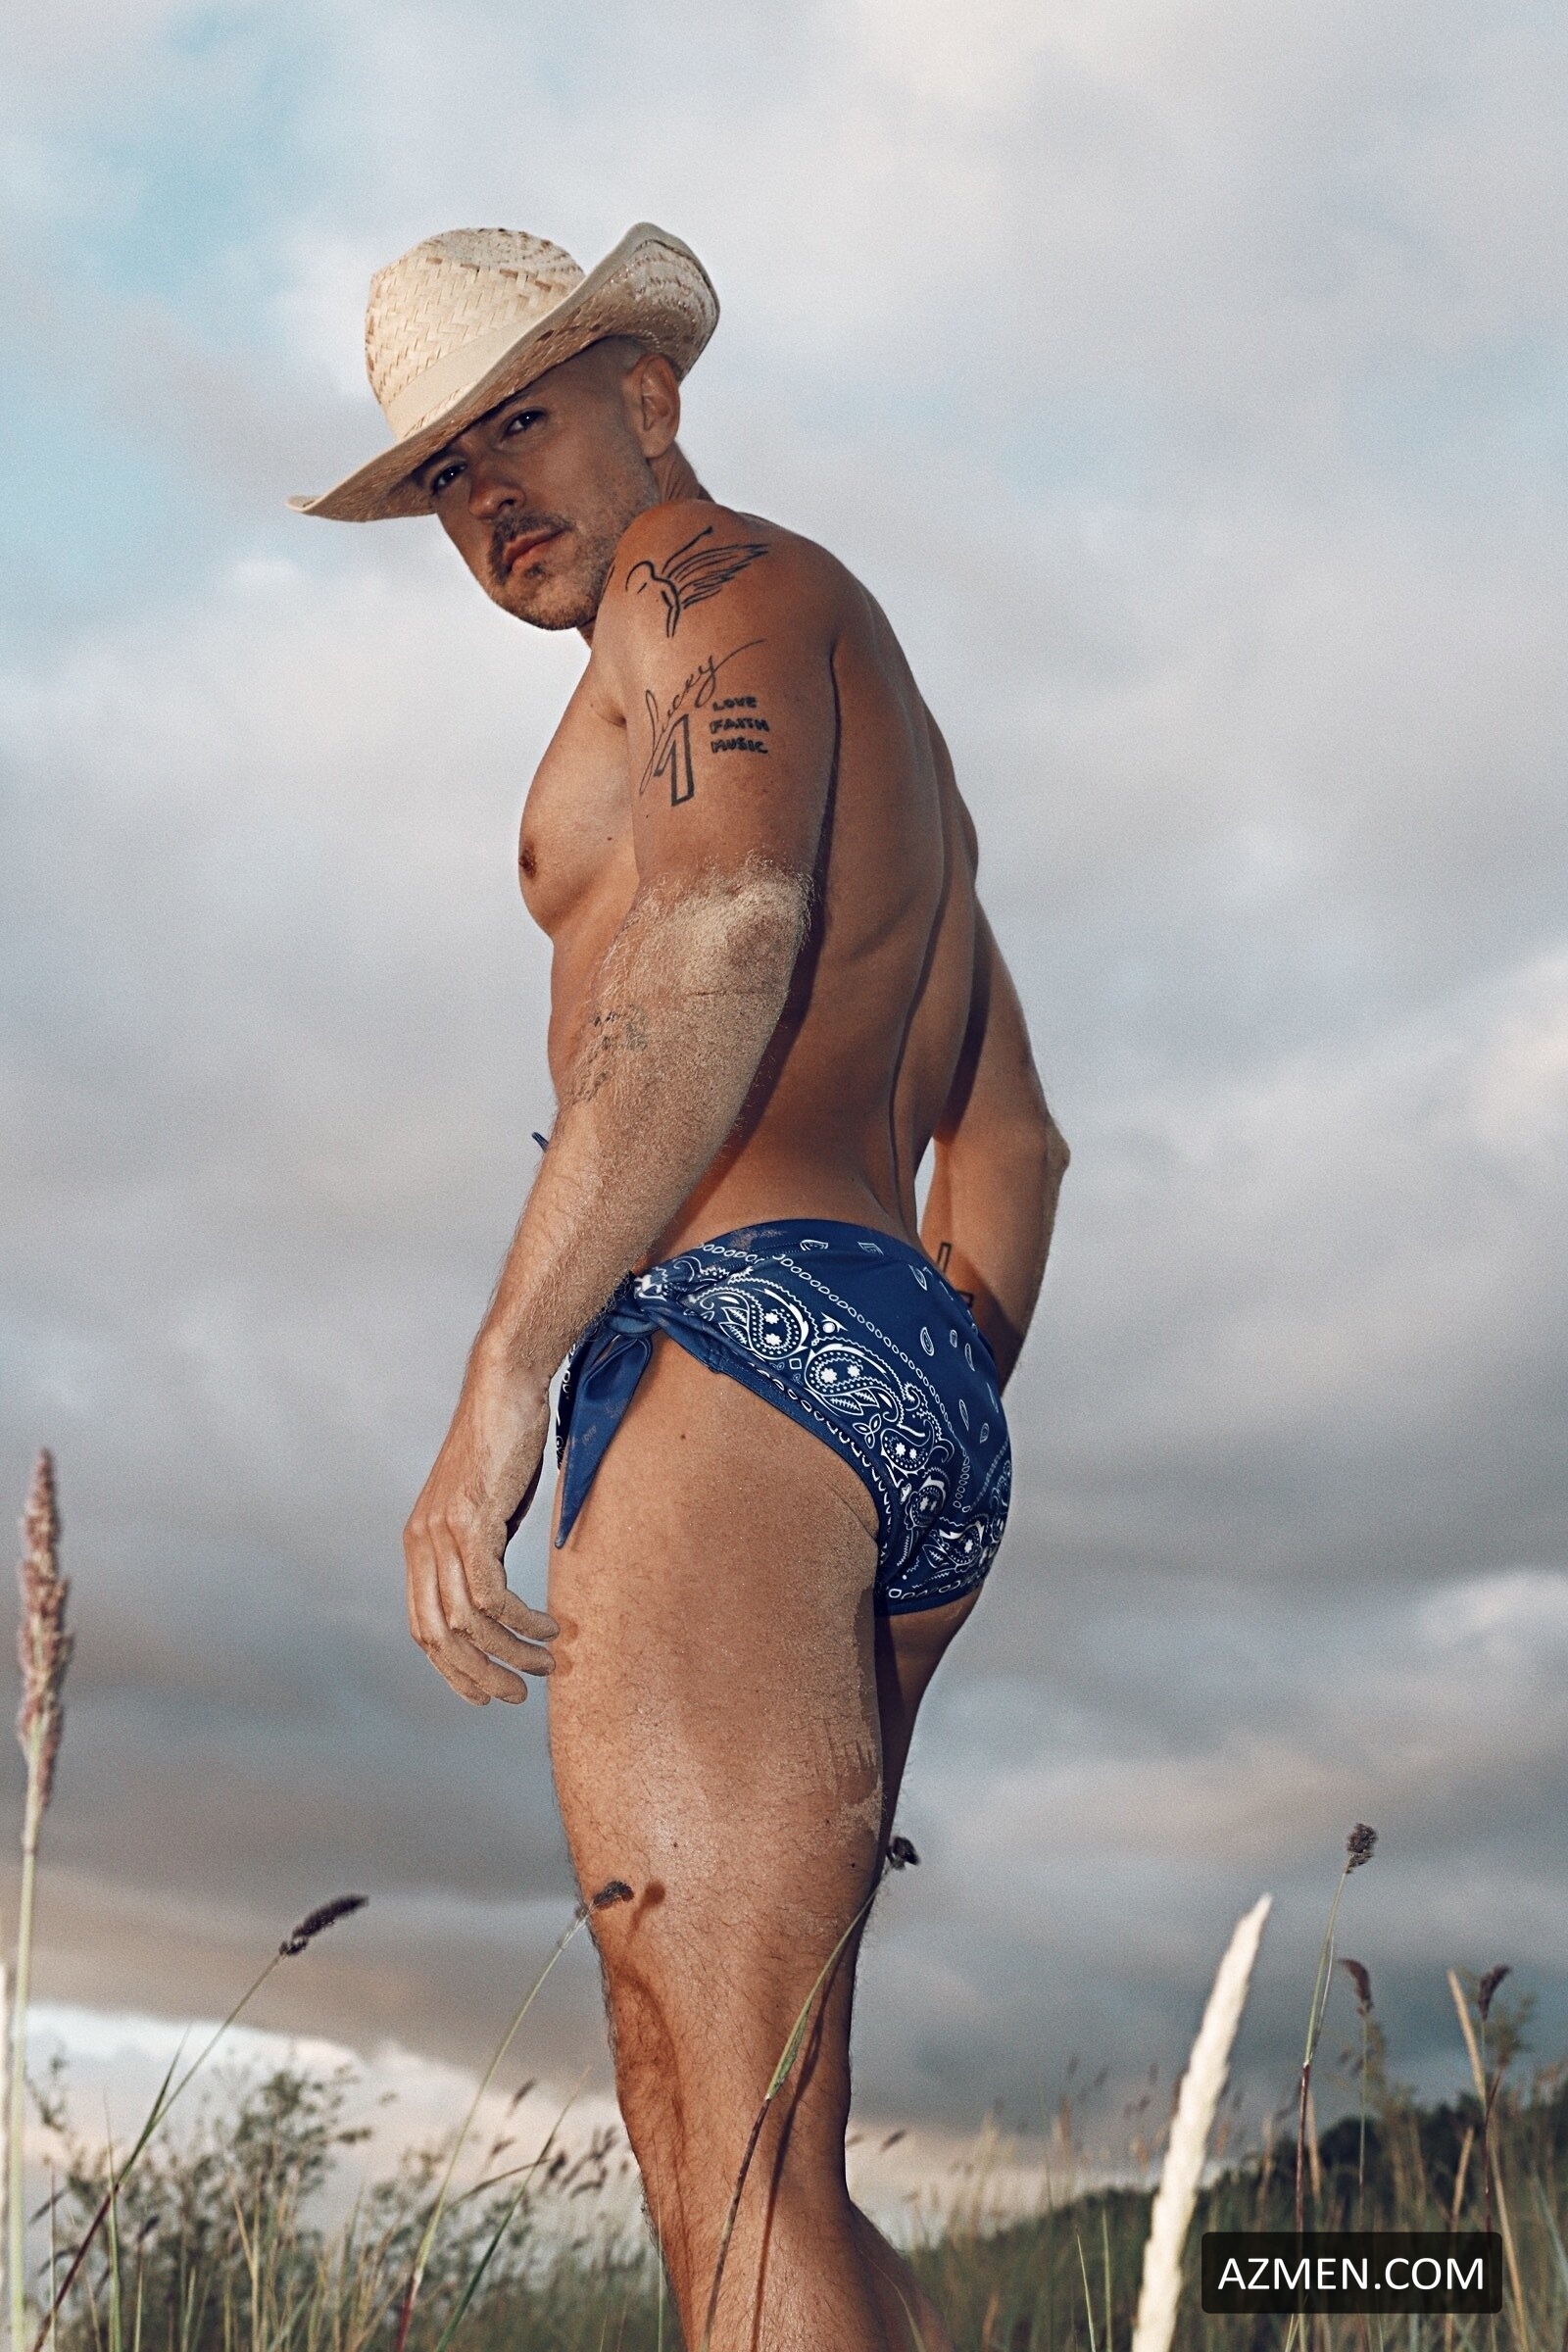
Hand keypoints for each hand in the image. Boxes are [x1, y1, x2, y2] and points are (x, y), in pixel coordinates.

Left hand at [404, 1364, 558, 1705]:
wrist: (506, 1387)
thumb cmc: (505, 1442)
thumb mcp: (486, 1507)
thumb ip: (482, 1550)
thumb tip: (498, 1598)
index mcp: (418, 1543)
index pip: (422, 1627)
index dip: (450, 1670)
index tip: (484, 1694)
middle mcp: (421, 1542)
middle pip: (439, 1636)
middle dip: (478, 1675)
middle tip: (516, 1694)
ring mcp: (442, 1533)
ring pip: (467, 1621)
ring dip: (510, 1653)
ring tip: (546, 1663)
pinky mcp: (471, 1521)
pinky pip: (490, 1594)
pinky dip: (521, 1621)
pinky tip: (548, 1626)